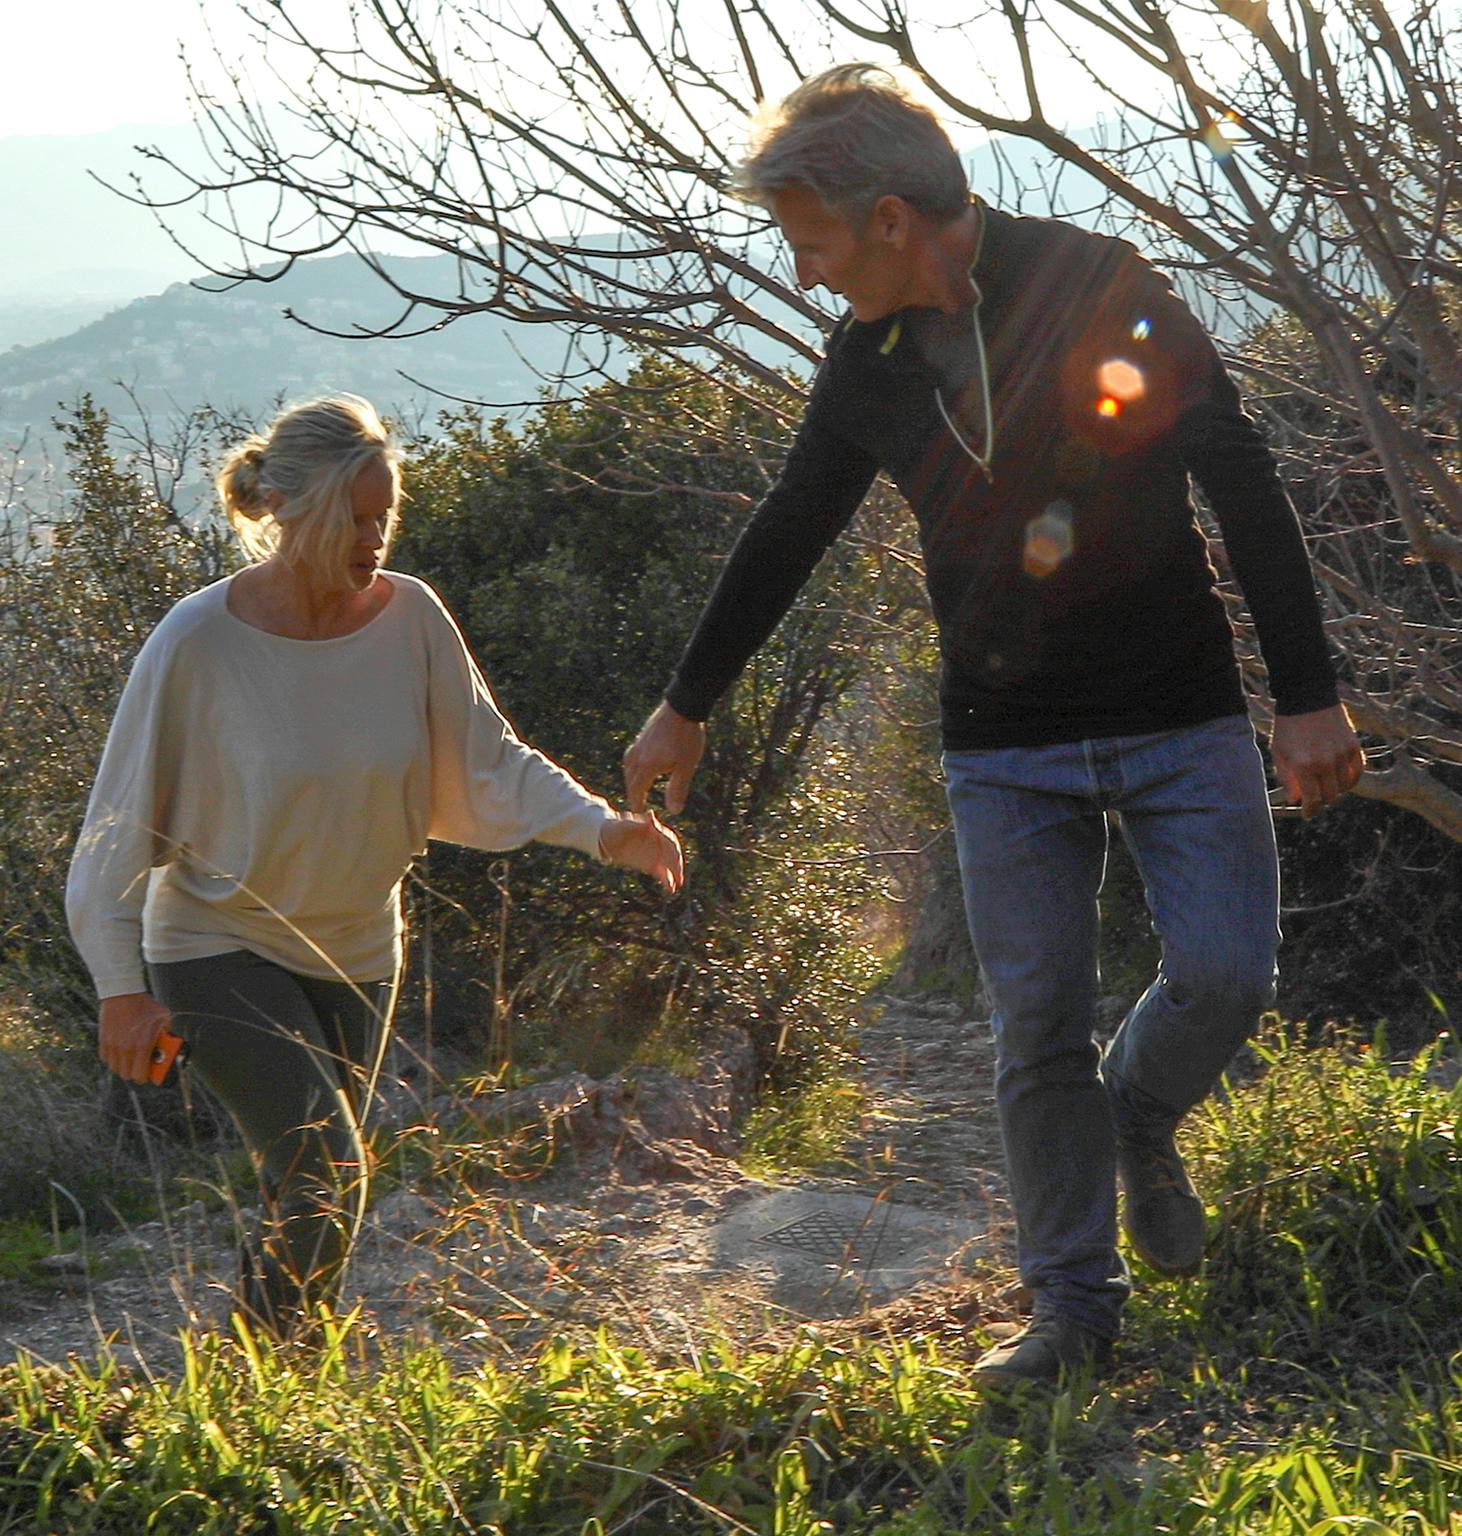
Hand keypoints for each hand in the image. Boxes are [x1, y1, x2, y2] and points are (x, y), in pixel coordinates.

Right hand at [98, 992, 173, 1082]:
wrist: (123, 993)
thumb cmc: (145, 1005)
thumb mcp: (164, 1018)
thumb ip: (167, 1035)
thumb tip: (169, 1047)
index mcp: (143, 1045)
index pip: (140, 1076)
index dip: (147, 1077)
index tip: (151, 1073)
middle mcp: (126, 1049)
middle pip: (127, 1075)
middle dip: (136, 1072)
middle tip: (142, 1064)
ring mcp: (112, 1046)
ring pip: (116, 1069)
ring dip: (124, 1066)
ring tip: (132, 1056)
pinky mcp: (103, 1041)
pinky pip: (106, 1059)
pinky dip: (113, 1058)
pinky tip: (121, 1050)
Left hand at [600, 810, 685, 893]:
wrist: (609, 839)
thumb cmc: (618, 827)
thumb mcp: (627, 823)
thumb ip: (640, 822)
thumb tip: (651, 814)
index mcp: (657, 831)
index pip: (670, 840)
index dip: (674, 849)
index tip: (676, 858)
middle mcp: (659, 843)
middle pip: (673, 854)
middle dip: (677, 864)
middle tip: (679, 875)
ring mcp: (657, 854)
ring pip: (670, 865)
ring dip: (675, 874)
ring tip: (678, 884)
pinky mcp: (652, 865)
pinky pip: (663, 873)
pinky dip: (668, 881)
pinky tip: (671, 889)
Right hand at [623, 700, 705, 814]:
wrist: (683, 706)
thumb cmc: (687, 737)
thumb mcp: (686, 766)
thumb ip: (678, 789)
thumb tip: (674, 812)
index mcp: (647, 766)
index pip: (636, 791)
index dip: (637, 804)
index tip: (639, 815)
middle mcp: (638, 756)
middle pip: (629, 780)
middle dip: (632, 794)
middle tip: (637, 805)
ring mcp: (639, 744)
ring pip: (628, 766)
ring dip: (631, 779)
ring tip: (636, 786)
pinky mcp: (643, 735)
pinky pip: (632, 755)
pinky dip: (633, 765)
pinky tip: (641, 763)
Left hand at [1270, 703, 1363, 819]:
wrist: (1307, 697)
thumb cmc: (1288, 726)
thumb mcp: (1279, 752)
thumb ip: (1287, 778)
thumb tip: (1296, 800)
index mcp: (1304, 765)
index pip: (1312, 799)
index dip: (1310, 810)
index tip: (1308, 815)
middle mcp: (1325, 763)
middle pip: (1329, 796)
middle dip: (1321, 801)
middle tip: (1315, 800)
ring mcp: (1342, 755)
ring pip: (1344, 786)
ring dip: (1335, 791)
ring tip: (1325, 787)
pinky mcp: (1353, 746)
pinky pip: (1357, 772)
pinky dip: (1351, 779)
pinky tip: (1342, 780)